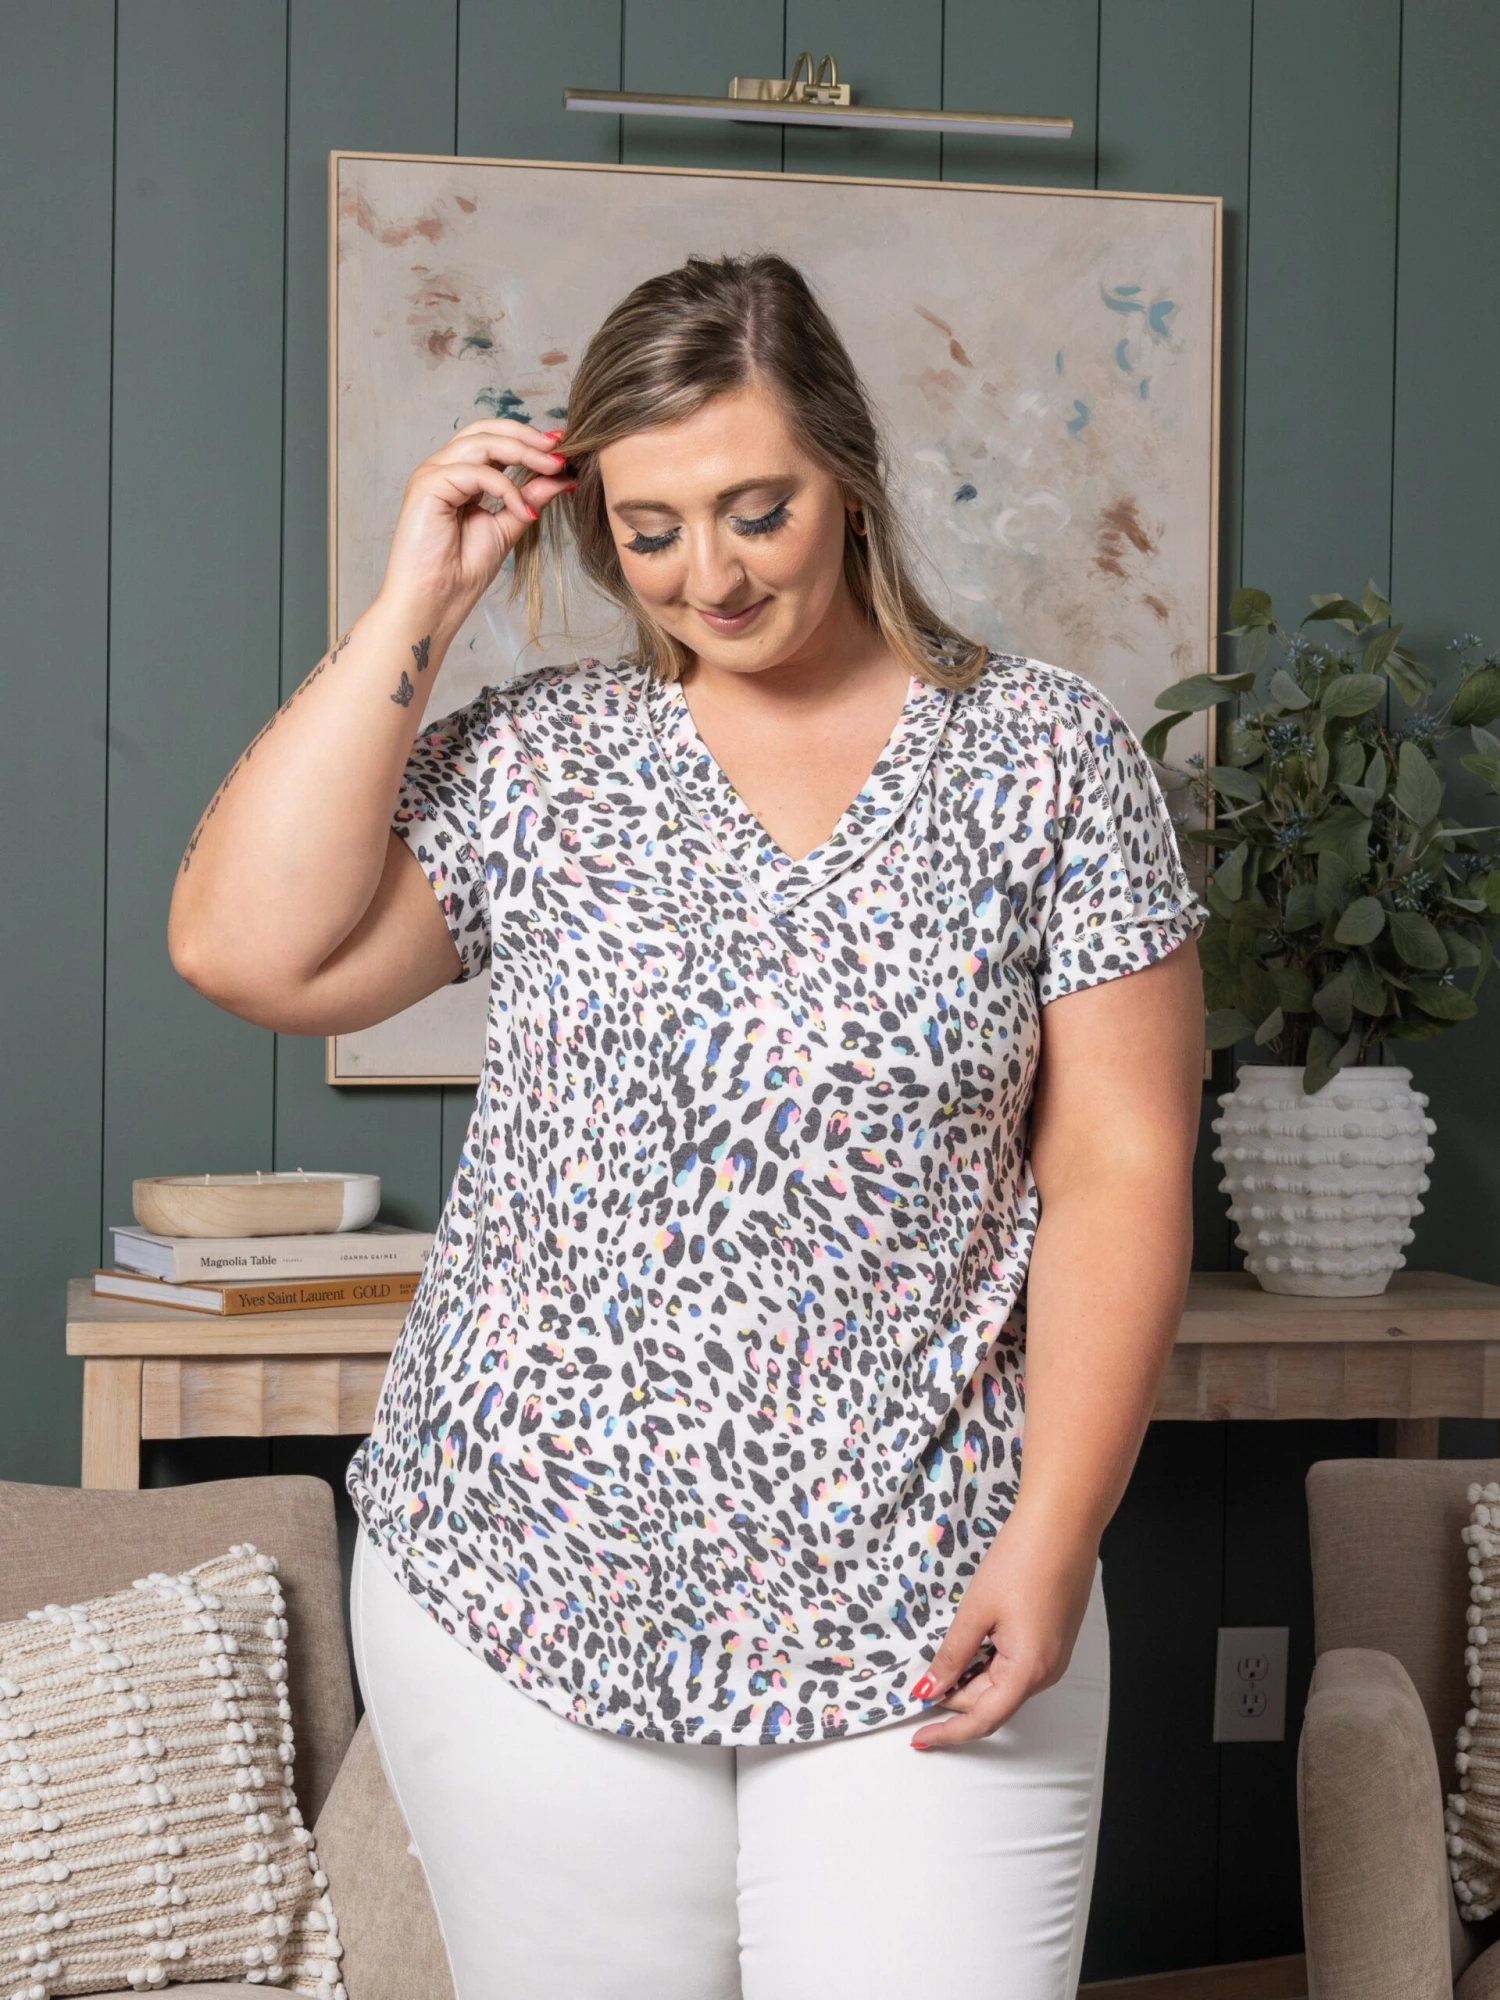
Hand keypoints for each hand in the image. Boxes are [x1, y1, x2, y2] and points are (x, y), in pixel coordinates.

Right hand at [375, 417, 574, 636]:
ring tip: (555, 468)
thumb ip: (530, 499)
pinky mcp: (427, 485)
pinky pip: (477, 472)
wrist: (434, 602)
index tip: (564, 445)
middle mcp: (443, 468)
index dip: (527, 438)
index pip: (493, 440)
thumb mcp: (507, 527)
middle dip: (528, 436)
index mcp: (459, 476)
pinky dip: (506, 488)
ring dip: (524, 452)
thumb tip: (561, 477)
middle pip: (486, 429)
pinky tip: (523, 511)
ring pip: (482, 442)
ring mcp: (432, 474)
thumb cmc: (460, 573)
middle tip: (562, 448)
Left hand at [908, 1506, 1098, 1748]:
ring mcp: (1053, 1657)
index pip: (983, 1719)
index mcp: (1028, 1670)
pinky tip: (970, 1643)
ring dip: (971, 1678)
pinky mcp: (1053, 1640)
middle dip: (954, 1696)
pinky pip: (1016, 1666)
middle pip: (991, 1702)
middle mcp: (1047, 1672)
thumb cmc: (1024, 1559)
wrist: (1064, 1523)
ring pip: (1003, 1683)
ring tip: (943, 1658)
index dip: (948, 1732)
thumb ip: (952, 1655)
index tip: (918, 1737)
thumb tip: (930, 1688)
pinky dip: (988, 1663)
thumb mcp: (976, 1610)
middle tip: (920, 1680)